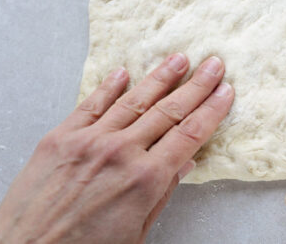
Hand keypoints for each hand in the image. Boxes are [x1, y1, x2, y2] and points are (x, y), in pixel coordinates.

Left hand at [0, 54, 233, 243]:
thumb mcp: (137, 232)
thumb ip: (162, 193)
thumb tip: (184, 163)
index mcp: (145, 179)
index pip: (190, 134)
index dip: (211, 110)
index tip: (225, 92)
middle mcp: (121, 152)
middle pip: (169, 111)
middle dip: (196, 85)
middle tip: (213, 64)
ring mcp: (89, 140)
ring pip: (134, 100)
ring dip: (160, 77)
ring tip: (179, 59)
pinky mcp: (60, 137)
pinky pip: (91, 105)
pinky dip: (109, 87)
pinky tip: (124, 73)